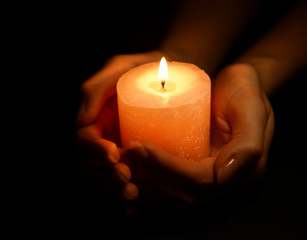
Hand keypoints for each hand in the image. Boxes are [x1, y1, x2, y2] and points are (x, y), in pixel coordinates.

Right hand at [76, 52, 163, 200]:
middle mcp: (104, 138)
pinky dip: (126, 198)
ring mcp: (119, 153)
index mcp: (96, 119)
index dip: (94, 151)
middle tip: (126, 179)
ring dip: (114, 191)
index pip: (83, 141)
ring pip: (105, 180)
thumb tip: (82, 120)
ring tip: (134, 196)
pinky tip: (136, 205)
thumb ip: (97, 87)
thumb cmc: (147, 68)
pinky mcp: (137, 162)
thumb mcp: (121, 68)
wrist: (176, 78)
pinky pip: (125, 184)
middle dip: (105, 177)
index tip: (113, 154)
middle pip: (90, 166)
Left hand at [123, 63, 273, 207]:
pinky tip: (132, 166)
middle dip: (151, 176)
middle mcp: (224, 181)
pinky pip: (170, 186)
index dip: (166, 167)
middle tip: (128, 152)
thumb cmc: (246, 90)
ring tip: (125, 159)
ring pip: (174, 196)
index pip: (197, 180)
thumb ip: (248, 143)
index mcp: (242, 170)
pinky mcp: (194, 171)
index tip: (140, 145)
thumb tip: (224, 176)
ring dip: (147, 183)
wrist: (239, 85)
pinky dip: (150, 182)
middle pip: (182, 194)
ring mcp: (209, 179)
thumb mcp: (252, 107)